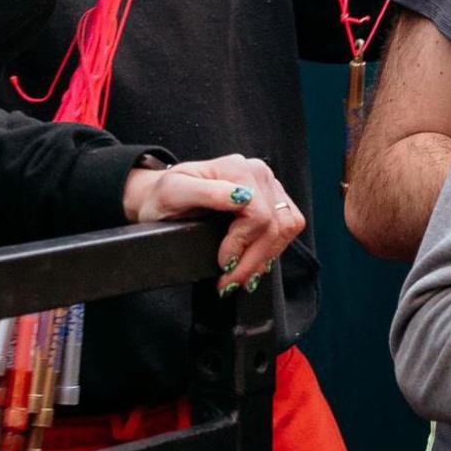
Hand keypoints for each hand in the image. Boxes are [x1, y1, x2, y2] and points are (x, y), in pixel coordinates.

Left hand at [121, 154, 303, 292]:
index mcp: (238, 168)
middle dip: (254, 259)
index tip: (223, 264)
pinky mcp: (274, 200)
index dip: (242, 243)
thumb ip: (208, 193)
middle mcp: (259, 174)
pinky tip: (253, 260)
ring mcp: (269, 186)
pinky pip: (289, 226)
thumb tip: (242, 197)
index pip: (259, 214)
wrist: (161, 198)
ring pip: (288, 227)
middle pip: (276, 224)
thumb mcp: (174, 193)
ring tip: (242, 275)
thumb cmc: (164, 197)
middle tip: (231, 281)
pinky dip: (273, 248)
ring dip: (266, 257)